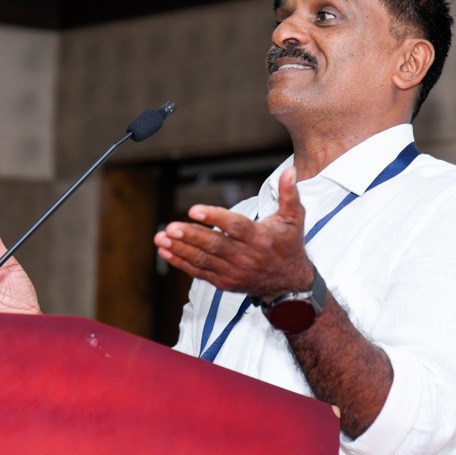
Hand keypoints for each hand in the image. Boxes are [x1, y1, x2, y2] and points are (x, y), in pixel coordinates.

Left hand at [154, 167, 313, 298]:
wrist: (288, 283)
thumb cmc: (289, 245)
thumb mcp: (294, 219)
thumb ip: (289, 194)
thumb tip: (289, 171)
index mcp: (260, 239)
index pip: (235, 227)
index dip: (214, 218)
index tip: (194, 210)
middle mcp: (245, 256)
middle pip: (214, 245)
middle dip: (191, 236)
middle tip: (170, 227)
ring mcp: (232, 271)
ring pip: (203, 259)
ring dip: (180, 248)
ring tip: (160, 238)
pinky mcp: (223, 281)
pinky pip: (199, 271)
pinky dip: (181, 262)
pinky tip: (165, 251)